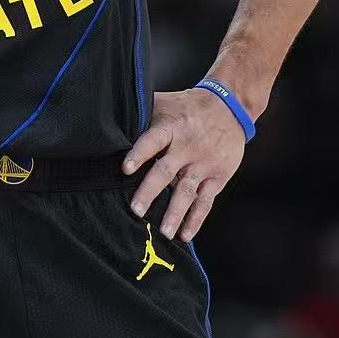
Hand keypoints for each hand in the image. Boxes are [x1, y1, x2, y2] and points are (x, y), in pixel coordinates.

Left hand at [122, 88, 246, 242]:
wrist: (229, 107)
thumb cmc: (187, 106)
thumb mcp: (163, 103)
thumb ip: (141, 116)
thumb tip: (108, 121)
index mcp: (171, 128)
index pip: (152, 141)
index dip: (139, 154)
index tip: (126, 169)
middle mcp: (187, 147)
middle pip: (166, 171)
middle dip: (150, 192)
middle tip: (136, 210)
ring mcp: (203, 164)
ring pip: (187, 191)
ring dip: (175, 213)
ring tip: (163, 232)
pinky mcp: (218, 176)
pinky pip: (206, 201)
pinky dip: (196, 219)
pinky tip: (185, 234)